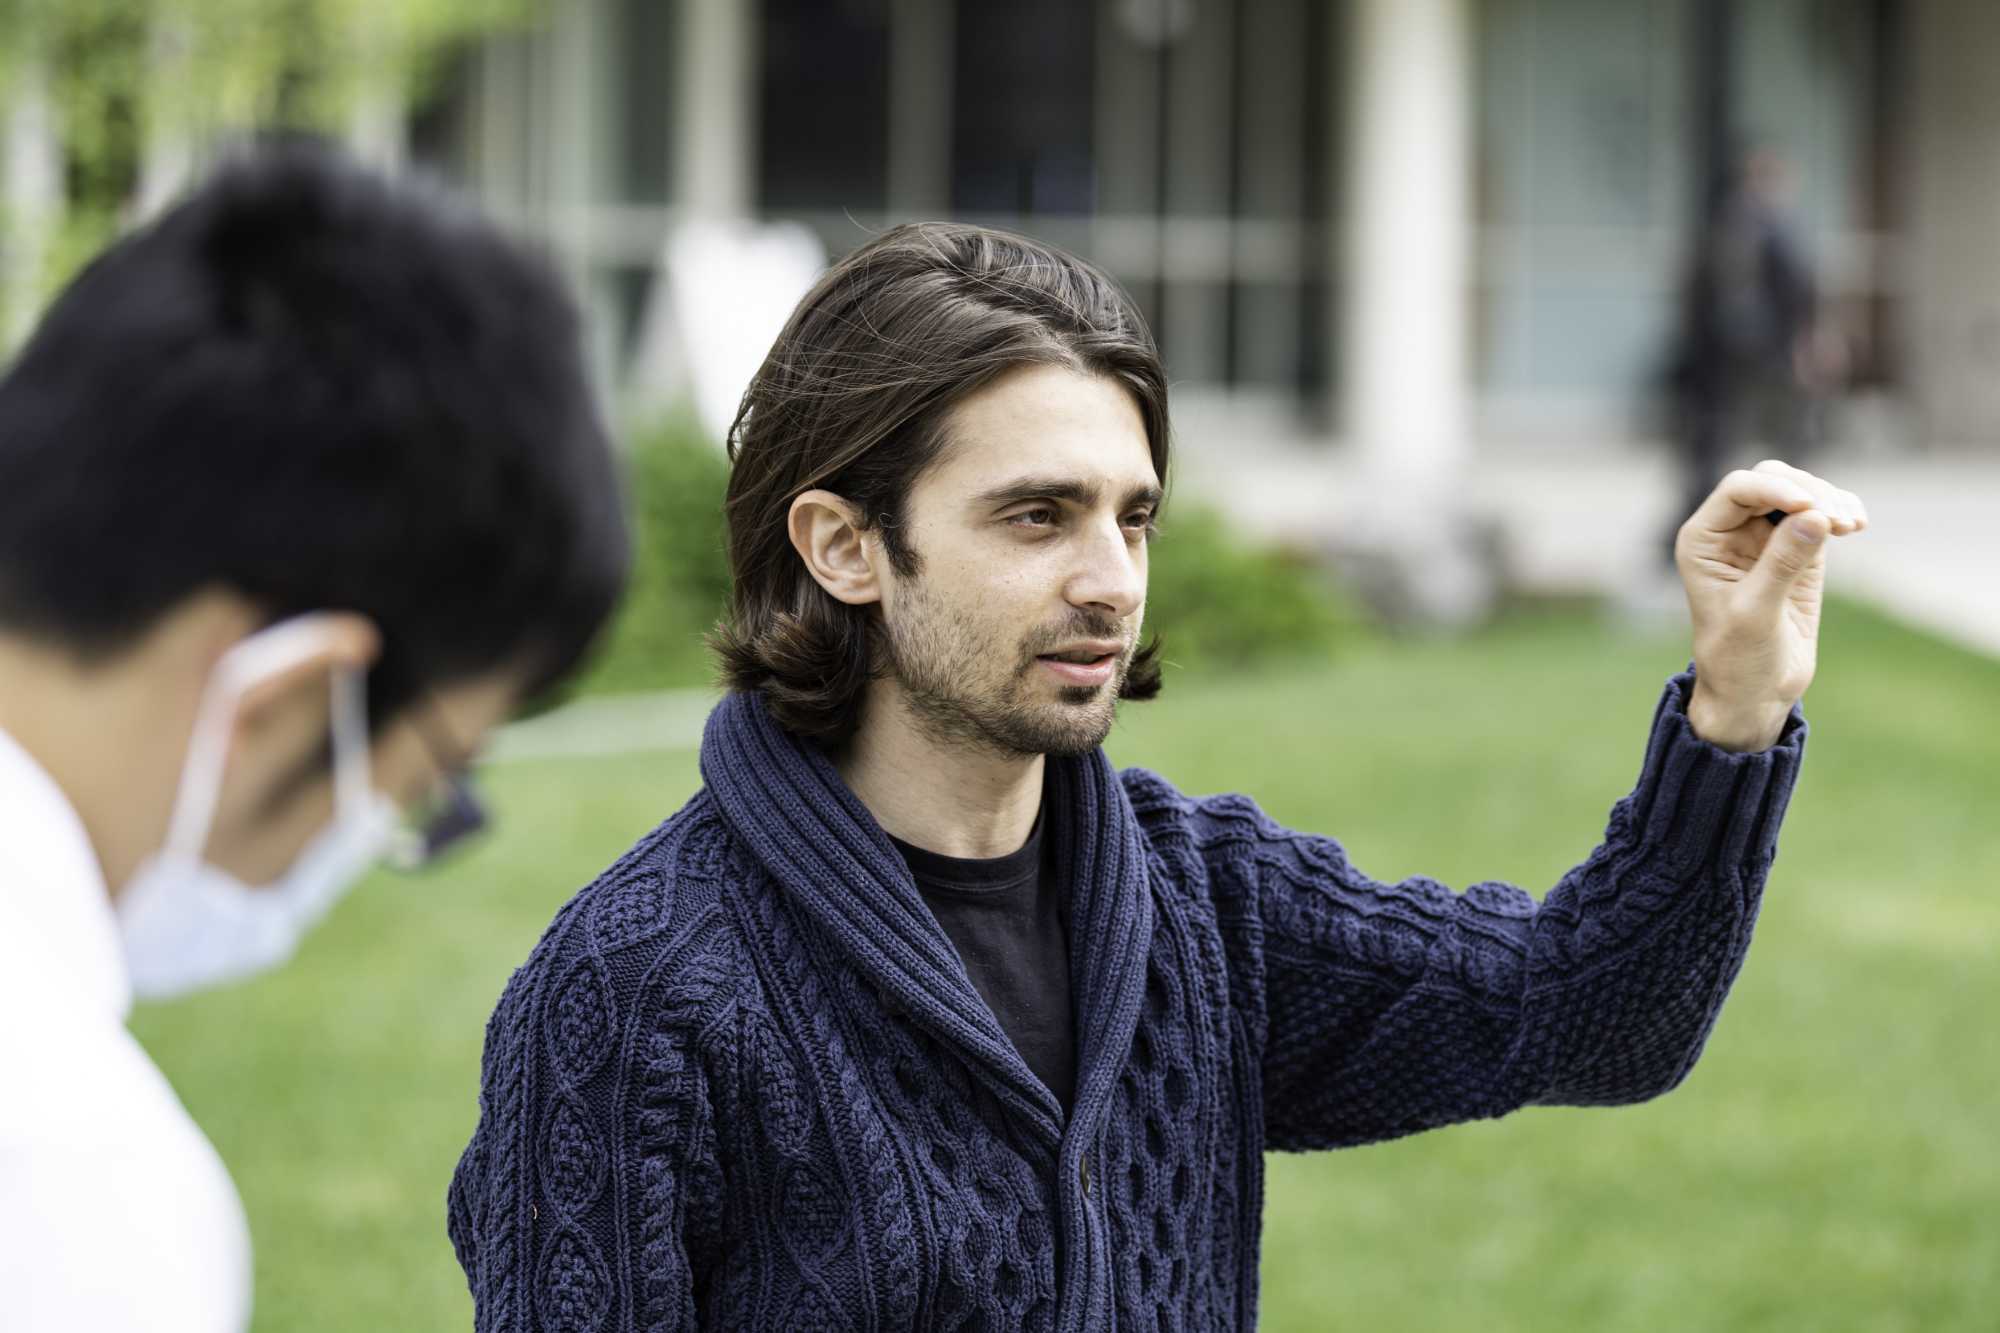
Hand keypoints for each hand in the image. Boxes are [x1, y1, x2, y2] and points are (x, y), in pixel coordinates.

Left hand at [1675, 459, 1867, 750]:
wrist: (1755, 689)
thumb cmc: (1738, 656)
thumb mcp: (1755, 613)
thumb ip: (1782, 563)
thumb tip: (1816, 516)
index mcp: (1703, 540)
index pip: (1737, 490)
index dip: (1774, 489)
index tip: (1809, 507)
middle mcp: (1730, 530)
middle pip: (1770, 480)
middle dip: (1808, 490)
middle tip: (1839, 521)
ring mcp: (1765, 536)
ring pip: (1799, 491)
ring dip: (1829, 499)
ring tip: (1852, 525)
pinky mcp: (1798, 548)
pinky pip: (1820, 515)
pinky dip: (1840, 511)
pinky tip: (1856, 523)